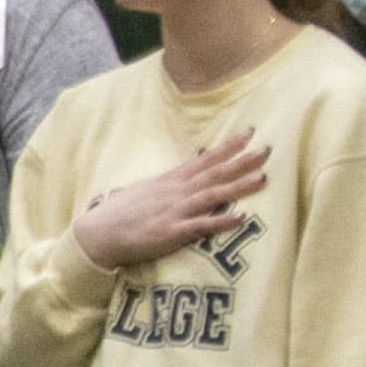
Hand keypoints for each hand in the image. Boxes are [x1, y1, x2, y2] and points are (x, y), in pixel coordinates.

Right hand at [74, 128, 265, 272]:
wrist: (98, 233)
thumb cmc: (124, 212)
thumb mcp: (150, 188)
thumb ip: (175, 177)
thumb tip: (195, 160)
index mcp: (171, 181)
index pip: (204, 159)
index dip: (227, 146)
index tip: (249, 133)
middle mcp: (175, 192)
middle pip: (214, 173)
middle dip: (241, 161)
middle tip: (266, 149)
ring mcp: (174, 211)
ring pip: (211, 195)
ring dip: (238, 187)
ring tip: (262, 178)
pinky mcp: (170, 232)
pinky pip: (200, 226)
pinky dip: (221, 221)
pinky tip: (240, 218)